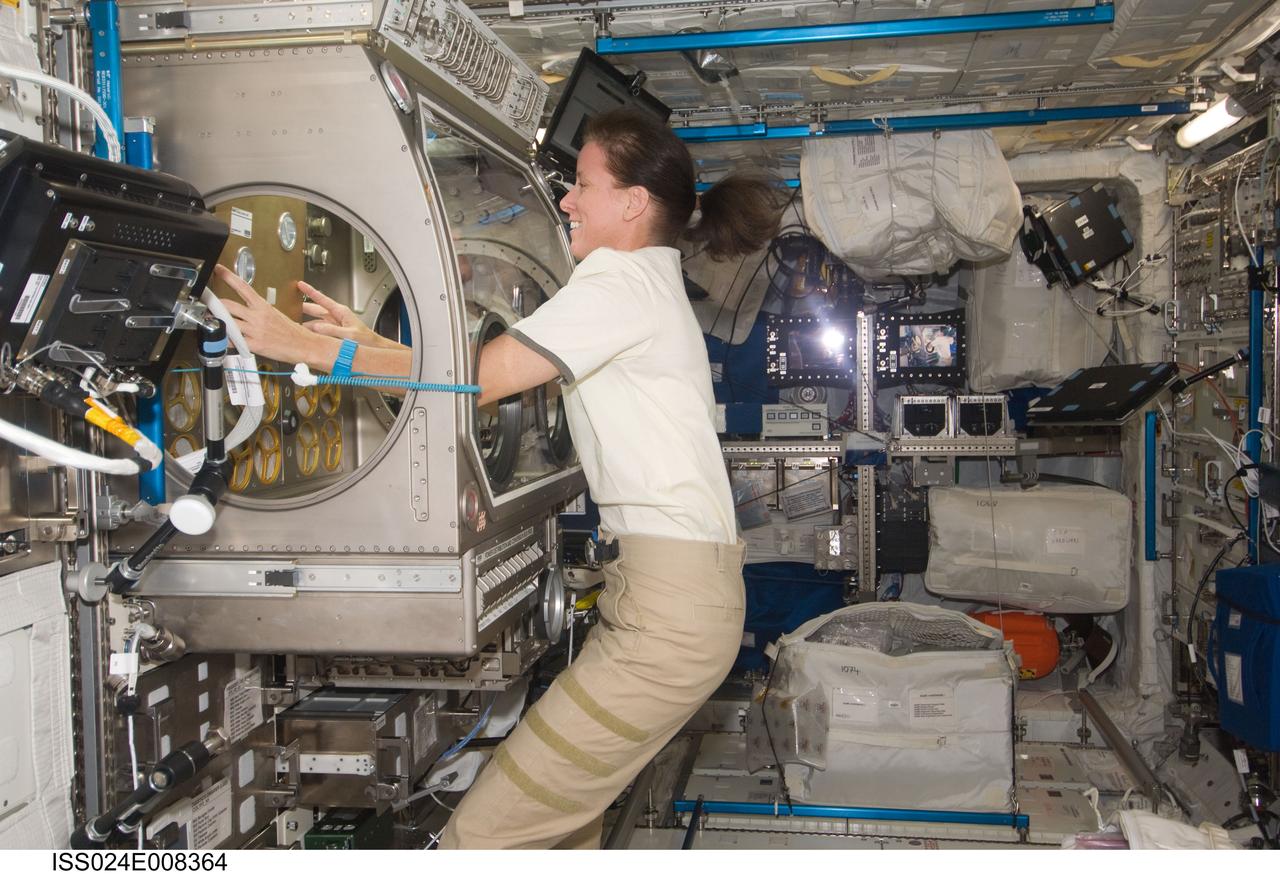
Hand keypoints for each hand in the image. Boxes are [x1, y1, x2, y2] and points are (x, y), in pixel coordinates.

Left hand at [213, 264, 331, 366]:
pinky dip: (225, 340)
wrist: (305, 345)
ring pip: (227, 322)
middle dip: (214, 305)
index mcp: (263, 306)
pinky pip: (233, 341)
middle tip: (208, 306)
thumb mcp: (276, 315)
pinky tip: (224, 340)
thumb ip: (258, 312)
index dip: (229, 276)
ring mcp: (255, 330)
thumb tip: (244, 310)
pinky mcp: (255, 344)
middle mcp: (258, 316)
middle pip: (228, 305)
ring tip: (213, 323)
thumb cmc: (292, 332)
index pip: (243, 287)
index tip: (219, 269)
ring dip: (217, 322)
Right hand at [298, 281, 404, 349]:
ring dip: (306, 322)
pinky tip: (306, 335)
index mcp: (341, 312)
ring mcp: (335, 325)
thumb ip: (332, 330)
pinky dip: (312, 332)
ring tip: (294, 323)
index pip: (322, 299)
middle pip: (316, 309)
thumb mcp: (349, 335)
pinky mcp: (335, 333)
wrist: (374, 349)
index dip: (310, 291)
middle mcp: (337, 316)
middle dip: (304, 307)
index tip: (300, 284)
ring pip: (316, 321)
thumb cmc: (367, 341)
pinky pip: (320, 330)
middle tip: (290, 304)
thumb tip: (316, 327)